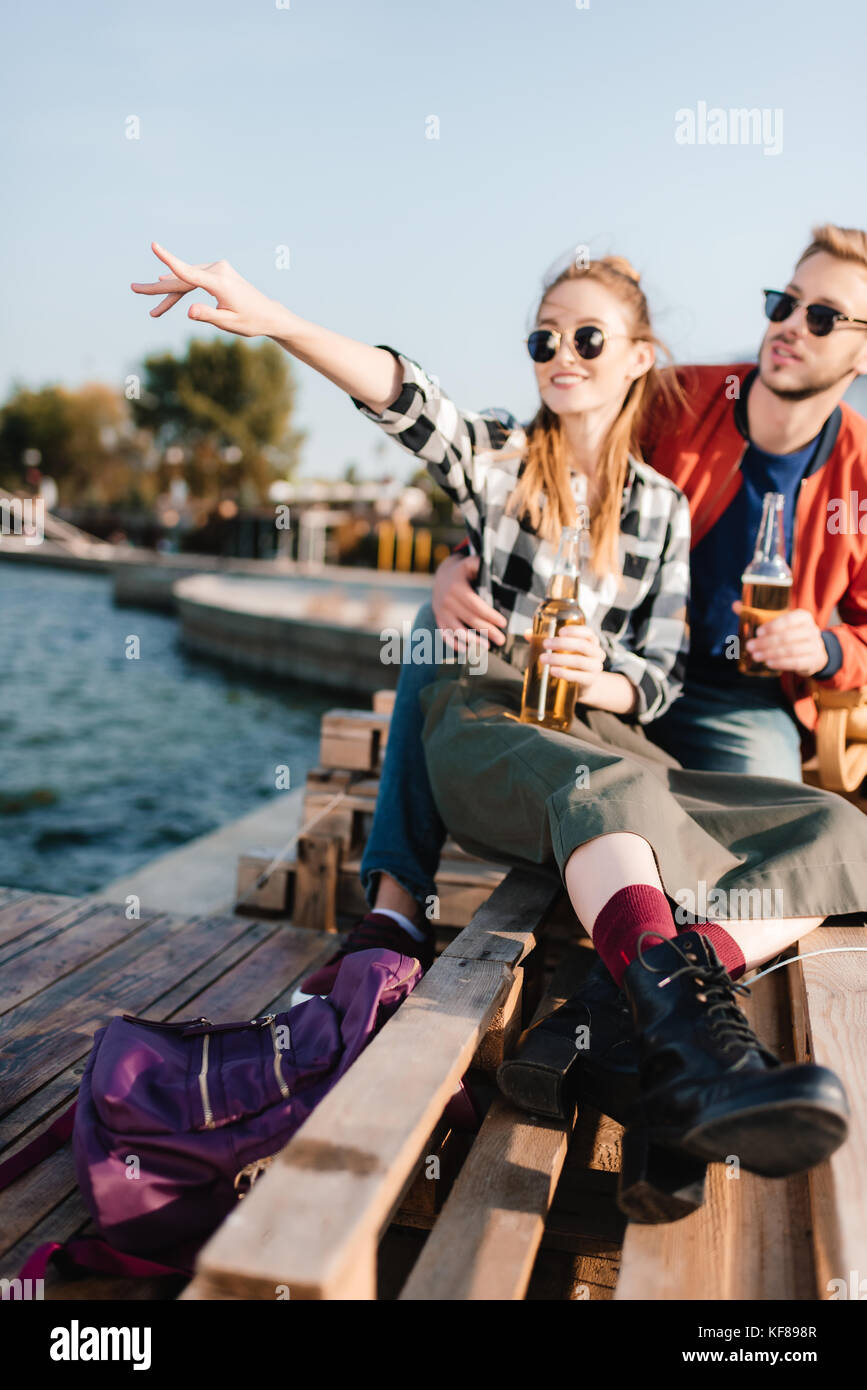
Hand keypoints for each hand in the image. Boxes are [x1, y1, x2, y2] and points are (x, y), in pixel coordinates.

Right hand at [131, 242, 284, 337]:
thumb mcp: (229, 323)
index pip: (189, 272)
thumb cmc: (251, 321)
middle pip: (182, 279)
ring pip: (186, 280)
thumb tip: (189, 311)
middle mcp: (218, 270)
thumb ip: (209, 316)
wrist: (268, 314)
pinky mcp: (217, 272)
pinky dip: (181, 287)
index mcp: (220, 282)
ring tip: (152, 309)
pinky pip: (194, 280)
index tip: (154, 246)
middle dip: (158, 289)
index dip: (169, 260)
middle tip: (134, 288)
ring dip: (169, 293)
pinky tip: (164, 282)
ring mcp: (218, 269)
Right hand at [432, 553, 507, 650]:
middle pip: (470, 620)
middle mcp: (447, 601)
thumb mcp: (469, 563)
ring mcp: (441, 612)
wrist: (441, 576)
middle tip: (501, 640)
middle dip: (487, 631)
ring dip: (472, 641)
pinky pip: (445, 634)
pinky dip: (454, 644)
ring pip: (457, 630)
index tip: (503, 623)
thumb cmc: (462, 571)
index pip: (476, 605)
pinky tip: (466, 650)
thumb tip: (492, 567)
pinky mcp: (438, 619)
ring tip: (487, 647)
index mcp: (457, 588)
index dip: (490, 615)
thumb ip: (479, 564)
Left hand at [527, 622, 604, 688]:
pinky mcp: (590, 680)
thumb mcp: (563, 650)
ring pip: (579, 661)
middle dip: (562, 644)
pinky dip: (565, 673)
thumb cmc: (572, 661)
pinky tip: (553, 671)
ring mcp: (595, 667)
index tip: (560, 631)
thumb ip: (547, 641)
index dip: (575, 630)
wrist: (583, 684)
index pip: (588, 632)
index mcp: (591, 641)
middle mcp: (597, 653)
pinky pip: (579, 676)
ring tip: (543, 659)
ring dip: (559, 659)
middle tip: (545, 644)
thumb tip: (527, 633)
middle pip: (582, 645)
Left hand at [732, 601, 829, 676]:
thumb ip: (758, 614)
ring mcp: (814, 646)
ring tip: (755, 656)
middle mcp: (811, 630)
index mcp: (803, 617)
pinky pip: (796, 662)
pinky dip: (780, 663)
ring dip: (770, 654)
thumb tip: (735, 605)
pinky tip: (768, 663)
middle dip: (766, 643)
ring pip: (791, 650)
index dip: (773, 626)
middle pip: (787, 637)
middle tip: (750, 646)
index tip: (758, 632)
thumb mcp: (779, 623)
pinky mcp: (812, 661)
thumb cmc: (791, 634)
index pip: (789, 619)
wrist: (815, 653)